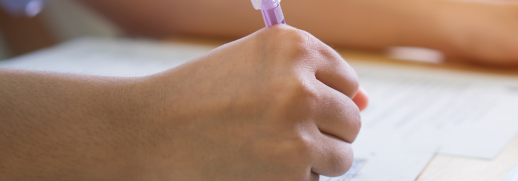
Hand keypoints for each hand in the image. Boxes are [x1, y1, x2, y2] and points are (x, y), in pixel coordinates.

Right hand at [139, 25, 365, 179]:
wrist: (150, 132)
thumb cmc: (203, 96)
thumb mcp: (257, 67)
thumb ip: (314, 78)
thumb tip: (367, 101)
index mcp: (295, 47)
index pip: (347, 81)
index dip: (320, 100)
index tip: (288, 106)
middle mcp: (302, 85)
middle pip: (351, 119)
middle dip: (323, 132)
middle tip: (276, 133)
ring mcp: (300, 130)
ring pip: (342, 154)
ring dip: (313, 159)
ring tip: (268, 151)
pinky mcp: (293, 170)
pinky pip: (317, 180)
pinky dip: (294, 180)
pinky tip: (258, 167)